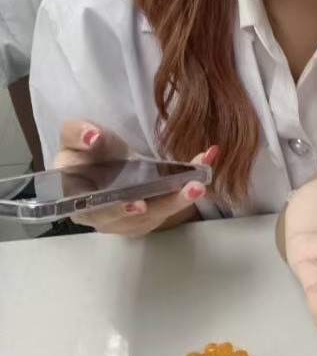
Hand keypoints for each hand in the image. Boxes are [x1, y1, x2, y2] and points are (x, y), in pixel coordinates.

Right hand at [54, 120, 213, 235]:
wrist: (103, 158)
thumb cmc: (85, 150)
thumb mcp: (74, 135)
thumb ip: (76, 134)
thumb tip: (92, 137)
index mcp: (79, 202)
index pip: (97, 212)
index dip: (117, 211)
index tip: (139, 204)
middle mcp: (104, 219)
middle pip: (136, 218)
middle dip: (164, 204)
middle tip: (190, 189)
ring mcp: (128, 222)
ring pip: (156, 216)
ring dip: (181, 200)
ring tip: (200, 183)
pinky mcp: (148, 217)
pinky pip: (168, 208)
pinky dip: (186, 192)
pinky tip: (202, 173)